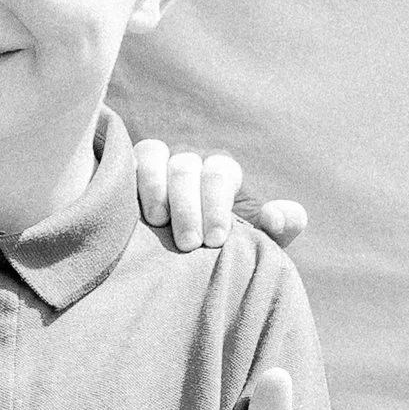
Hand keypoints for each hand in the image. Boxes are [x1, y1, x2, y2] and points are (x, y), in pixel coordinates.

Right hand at [131, 140, 308, 252]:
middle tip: (189, 244)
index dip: (217, 206)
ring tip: (159, 223)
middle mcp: (189, 159)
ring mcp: (157, 161)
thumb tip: (276, 215)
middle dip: (188, 207)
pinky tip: (133, 211)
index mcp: (222, 171)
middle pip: (186, 168)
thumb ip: (279, 228)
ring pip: (154, 156)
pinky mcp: (130, 169)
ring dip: (156, 189)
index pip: (219, 175)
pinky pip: (129, 160)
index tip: (216, 240)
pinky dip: (131, 179)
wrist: (186, 253)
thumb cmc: (225, 246)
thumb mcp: (257, 241)